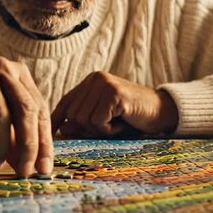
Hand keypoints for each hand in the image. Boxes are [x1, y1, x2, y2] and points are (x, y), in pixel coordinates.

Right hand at [0, 56, 52, 176]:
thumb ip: (11, 138)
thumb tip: (26, 167)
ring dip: (0, 146)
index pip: (40, 109)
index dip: (44, 140)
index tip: (43, 169)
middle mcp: (5, 69)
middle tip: (24, 171)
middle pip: (25, 109)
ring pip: (0, 114)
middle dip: (28, 145)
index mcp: (20, 74)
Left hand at [51, 71, 177, 137]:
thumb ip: (83, 122)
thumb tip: (61, 130)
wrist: (162, 112)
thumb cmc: (131, 118)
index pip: (65, 102)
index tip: (50, 133)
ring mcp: (105, 85)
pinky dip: (109, 129)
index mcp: (90, 82)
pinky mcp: (114, 94)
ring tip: (117, 123)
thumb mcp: (103, 120)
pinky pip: (98, 121)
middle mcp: (95, 79)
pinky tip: (123, 122)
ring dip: (100, 130)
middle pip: (72, 115)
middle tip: (108, 128)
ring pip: (83, 119)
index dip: (57, 119)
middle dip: (87, 129)